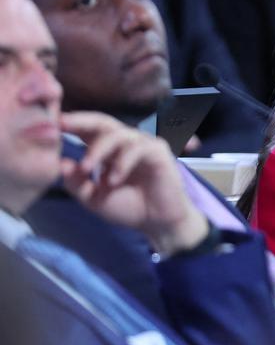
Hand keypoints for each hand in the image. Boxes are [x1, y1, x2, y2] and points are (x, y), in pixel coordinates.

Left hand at [59, 112, 208, 256]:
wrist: (157, 223)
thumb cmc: (128, 208)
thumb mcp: (93, 198)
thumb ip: (76, 182)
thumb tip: (60, 163)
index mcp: (108, 150)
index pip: (87, 130)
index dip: (70, 125)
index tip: (47, 124)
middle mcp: (125, 143)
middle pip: (102, 121)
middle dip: (80, 121)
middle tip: (60, 124)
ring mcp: (142, 145)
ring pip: (117, 134)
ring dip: (98, 150)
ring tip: (87, 169)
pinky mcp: (158, 151)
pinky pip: (137, 148)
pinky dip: (122, 162)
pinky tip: (114, 179)